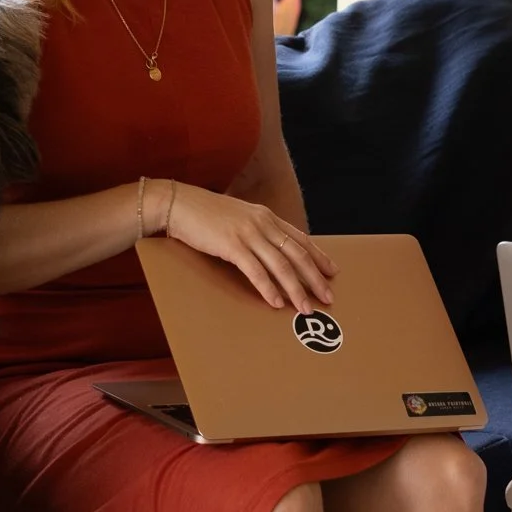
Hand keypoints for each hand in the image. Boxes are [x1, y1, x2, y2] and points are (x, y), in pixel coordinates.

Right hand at [161, 183, 335, 311]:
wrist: (179, 204)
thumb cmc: (205, 214)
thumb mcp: (238, 218)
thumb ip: (256, 231)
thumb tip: (270, 253)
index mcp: (266, 216)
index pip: (300, 239)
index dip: (318, 256)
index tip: (332, 272)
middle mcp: (262, 223)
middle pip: (296, 254)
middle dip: (314, 277)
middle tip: (327, 297)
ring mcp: (248, 233)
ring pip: (280, 265)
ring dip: (296, 289)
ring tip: (305, 308)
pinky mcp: (231, 245)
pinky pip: (255, 270)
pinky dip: (268, 288)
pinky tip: (277, 302)